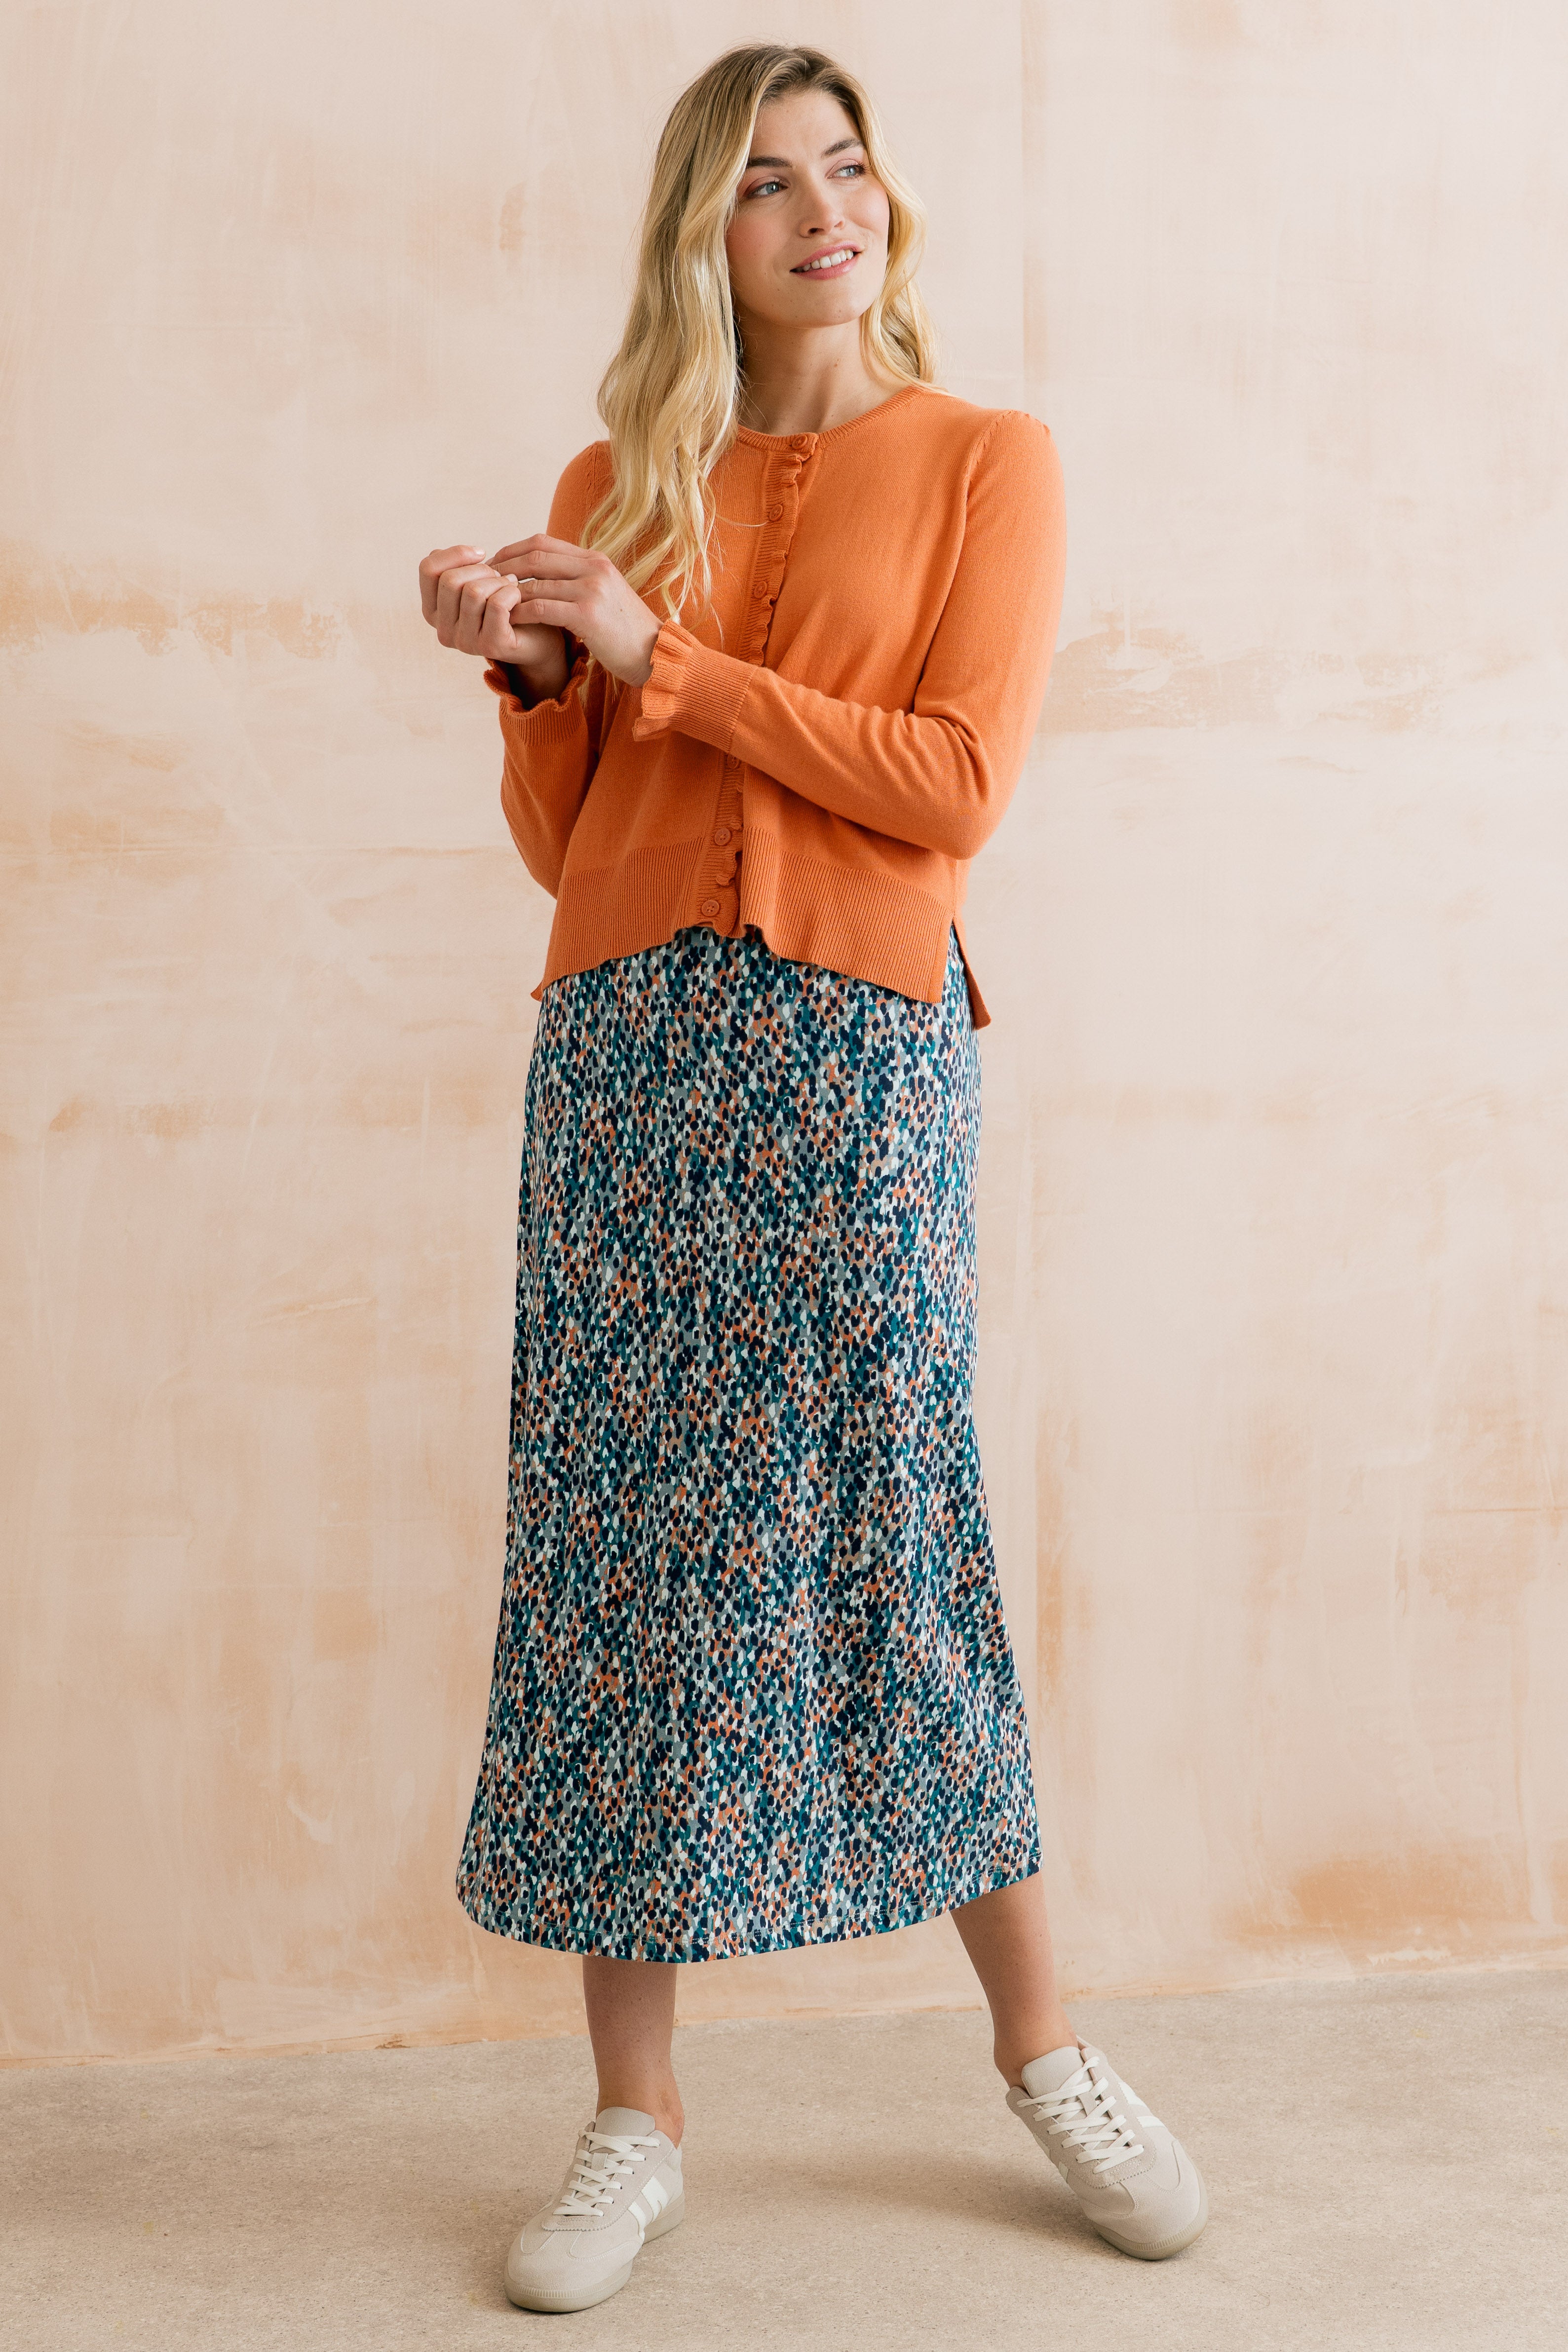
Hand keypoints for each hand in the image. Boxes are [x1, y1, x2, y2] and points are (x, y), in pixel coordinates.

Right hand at [418, 544, 568, 697]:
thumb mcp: (475, 580)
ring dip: (498, 581)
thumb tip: (466, 553)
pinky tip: (518, 596)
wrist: (537, 637)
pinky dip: (511, 592)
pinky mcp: (490, 646)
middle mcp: (443, 631)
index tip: (480, 553)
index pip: (428, 569)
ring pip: (473, 591)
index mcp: (433, 611)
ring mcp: (465, 642)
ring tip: (510, 585)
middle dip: (481, 569)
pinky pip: (496, 604)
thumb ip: (459, 567)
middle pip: (450, 580)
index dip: (454, 553)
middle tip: (500, 575)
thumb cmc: (504, 604)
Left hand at [488, 534, 661, 686]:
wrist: (653, 653)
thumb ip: (577, 579)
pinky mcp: (588, 616)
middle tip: (484, 581)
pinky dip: (522, 613)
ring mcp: (591, 590)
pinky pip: (542, 608)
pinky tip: (510, 621)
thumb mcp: (604, 593)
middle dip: (504, 568)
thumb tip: (544, 574)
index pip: (543, 542)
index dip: (512, 550)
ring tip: (492, 604)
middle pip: (535, 557)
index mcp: (595, 559)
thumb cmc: (624, 629)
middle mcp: (593, 568)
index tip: (495, 563)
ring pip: (535, 584)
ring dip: (509, 594)